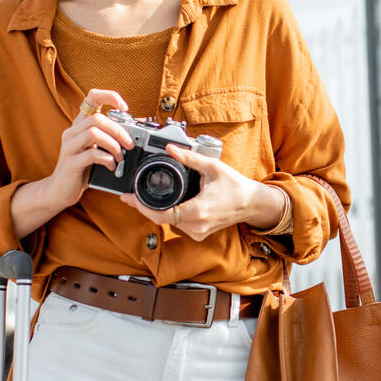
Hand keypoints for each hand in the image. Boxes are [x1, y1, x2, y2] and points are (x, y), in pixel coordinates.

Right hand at [46, 88, 135, 213]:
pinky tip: (112, 166)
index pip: (92, 97)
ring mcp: (69, 147)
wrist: (60, 190)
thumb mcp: (97, 148)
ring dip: (113, 145)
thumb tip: (138, 125)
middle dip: (118, 130)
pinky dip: (107, 159)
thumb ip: (111, 136)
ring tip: (120, 157)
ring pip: (93, 133)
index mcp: (80, 125)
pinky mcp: (71, 163)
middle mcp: (72, 132)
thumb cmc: (82, 168)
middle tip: (129, 144)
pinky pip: (91, 154)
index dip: (109, 96)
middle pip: (97, 118)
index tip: (124, 108)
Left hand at [118, 143, 261, 240]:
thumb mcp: (212, 167)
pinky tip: (164, 203)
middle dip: (145, 206)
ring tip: (144, 196)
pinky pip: (177, 224)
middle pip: (160, 218)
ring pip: (168, 222)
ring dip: (157, 210)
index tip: (128, 197)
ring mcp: (197, 232)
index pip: (159, 215)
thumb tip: (171, 147)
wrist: (251, 203)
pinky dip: (169, 213)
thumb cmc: (235, 186)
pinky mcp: (199, 233)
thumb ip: (189, 157)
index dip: (140, 207)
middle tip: (131, 195)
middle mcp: (195, 226)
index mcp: (196, 212)